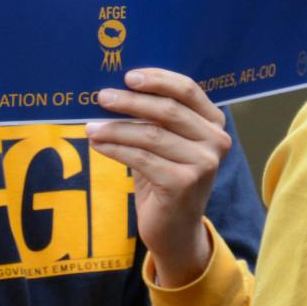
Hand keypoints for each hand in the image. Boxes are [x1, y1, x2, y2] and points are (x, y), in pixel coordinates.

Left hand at [87, 68, 228, 286]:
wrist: (175, 229)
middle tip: (102, 97)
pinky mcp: (184, 183)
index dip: (158, 79)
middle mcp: (216, 141)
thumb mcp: (165, 142)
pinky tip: (97, 144)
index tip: (128, 76)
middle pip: (168, 110)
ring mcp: (203, 163)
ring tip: (90, 126)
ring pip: (151, 134)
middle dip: (130, 101)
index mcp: (214, 123)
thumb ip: (154, 116)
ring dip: (115, 128)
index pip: (187, 90)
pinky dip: (115, 148)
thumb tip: (116, 88)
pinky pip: (141, 158)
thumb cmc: (165, 178)